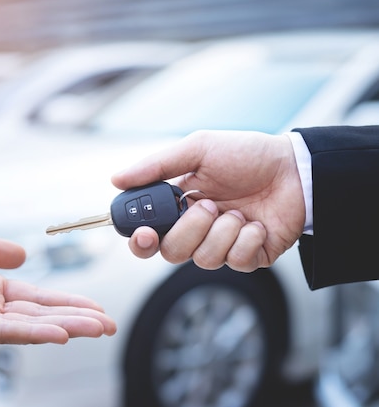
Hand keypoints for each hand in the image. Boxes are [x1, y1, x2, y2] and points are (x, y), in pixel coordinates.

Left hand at [0, 218, 115, 343]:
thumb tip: (24, 255)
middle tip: (110, 325)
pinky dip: (31, 333)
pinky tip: (58, 334)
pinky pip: (0, 331)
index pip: (37, 298)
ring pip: (27, 326)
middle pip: (40, 315)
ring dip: (64, 327)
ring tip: (98, 329)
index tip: (96, 306)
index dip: (67, 301)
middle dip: (76, 319)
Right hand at [111, 130, 304, 271]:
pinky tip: (257, 223)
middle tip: (210, 205)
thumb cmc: (246, 155)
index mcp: (178, 207)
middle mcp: (196, 229)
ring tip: (239, 210)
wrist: (295, 169)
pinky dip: (246, 240)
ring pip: (203, 259)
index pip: (148, 235)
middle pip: (171, 252)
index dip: (141, 241)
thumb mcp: (198, 149)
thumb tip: (116, 179)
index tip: (146, 234)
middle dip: (190, 230)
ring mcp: (222, 245)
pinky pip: (235, 262)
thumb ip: (156, 166)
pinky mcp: (248, 257)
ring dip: (223, 232)